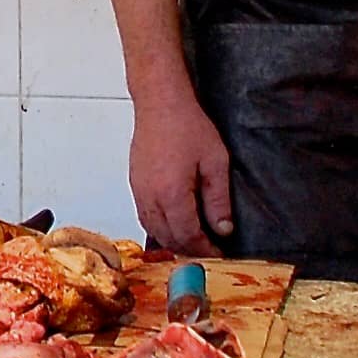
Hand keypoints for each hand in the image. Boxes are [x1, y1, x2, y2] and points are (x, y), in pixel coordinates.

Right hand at [130, 95, 232, 256]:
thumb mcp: (215, 162)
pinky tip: (172, 226)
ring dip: (173, 241)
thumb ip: (218, 200)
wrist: (160, 104)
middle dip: (190, 249)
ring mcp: (139, 191)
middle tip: (208, 250)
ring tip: (192, 242)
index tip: (218, 252)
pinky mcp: (135, 185)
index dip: (205, 248)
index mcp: (173, 194)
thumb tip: (222, 228)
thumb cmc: (187, 126)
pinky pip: (145, 216)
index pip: (188, 235)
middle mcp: (151, 197)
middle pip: (168, 238)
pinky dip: (159, 228)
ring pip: (153, 230)